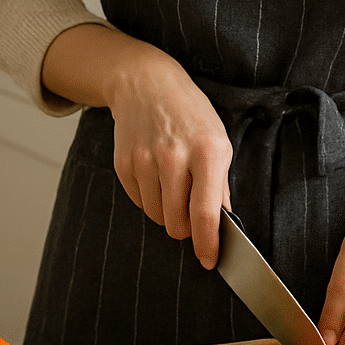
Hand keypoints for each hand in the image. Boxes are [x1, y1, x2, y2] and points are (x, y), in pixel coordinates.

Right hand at [106, 43, 232, 268]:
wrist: (147, 84)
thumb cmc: (190, 115)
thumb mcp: (218, 141)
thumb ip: (220, 185)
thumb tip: (219, 225)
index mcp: (208, 152)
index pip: (205, 214)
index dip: (207, 245)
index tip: (209, 260)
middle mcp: (175, 157)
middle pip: (177, 223)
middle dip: (187, 227)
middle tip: (191, 211)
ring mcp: (146, 160)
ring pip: (157, 216)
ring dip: (167, 212)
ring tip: (174, 185)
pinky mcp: (124, 164)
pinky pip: (140, 202)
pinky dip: (150, 198)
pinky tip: (156, 174)